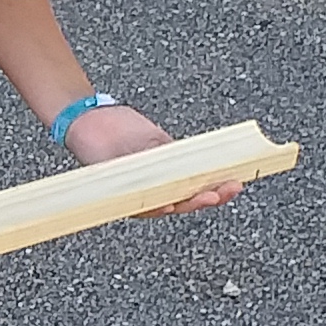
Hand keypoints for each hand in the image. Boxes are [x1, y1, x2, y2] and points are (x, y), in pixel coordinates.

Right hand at [60, 100, 233, 215]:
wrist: (92, 119)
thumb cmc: (93, 139)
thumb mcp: (112, 148)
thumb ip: (139, 158)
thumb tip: (160, 164)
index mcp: (131, 196)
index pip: (153, 206)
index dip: (169, 206)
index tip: (178, 204)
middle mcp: (149, 190)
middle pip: (179, 200)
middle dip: (201, 198)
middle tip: (219, 192)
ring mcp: (162, 177)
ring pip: (190, 188)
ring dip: (212, 187)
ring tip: (233, 184)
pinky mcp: (171, 161)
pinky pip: (192, 169)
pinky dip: (208, 170)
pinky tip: (225, 169)